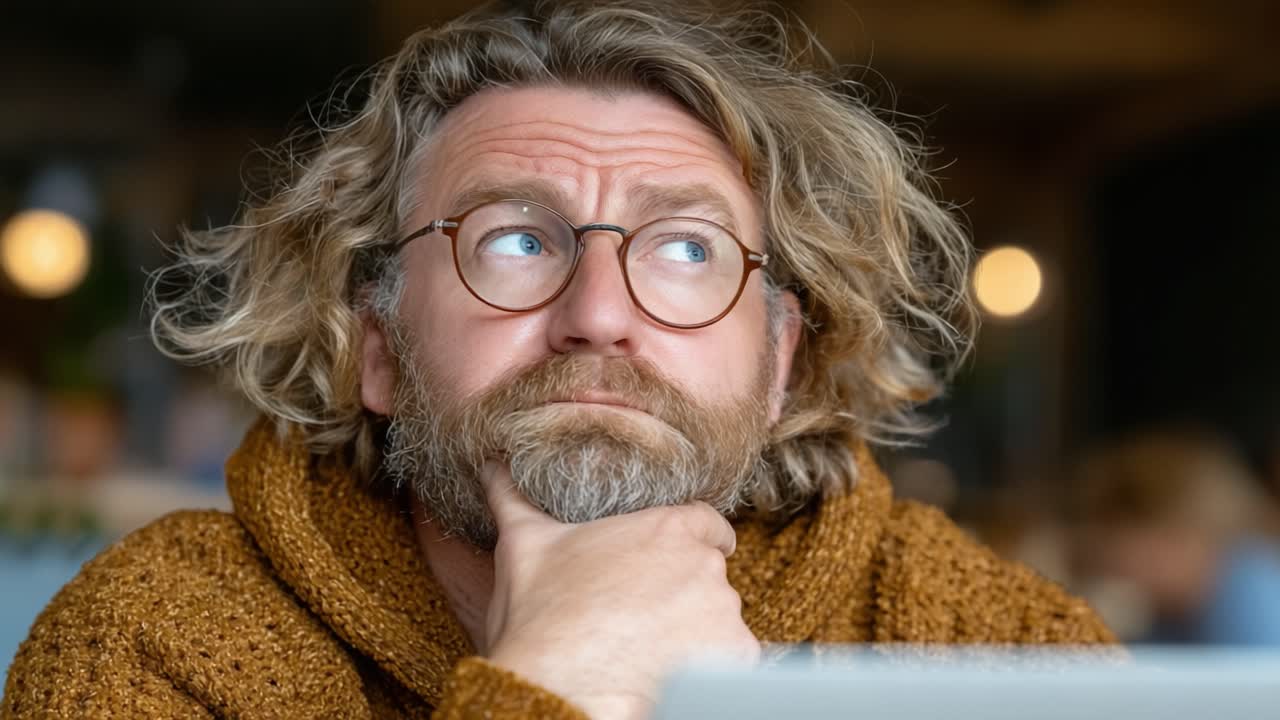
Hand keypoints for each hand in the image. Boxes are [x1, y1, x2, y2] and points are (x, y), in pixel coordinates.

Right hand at [481, 462, 759, 719]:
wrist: (558, 690)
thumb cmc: (540, 619)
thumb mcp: (523, 546)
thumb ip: (515, 498)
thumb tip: (493, 467)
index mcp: (667, 529)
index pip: (708, 522)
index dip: (695, 540)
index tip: (674, 561)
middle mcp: (706, 567)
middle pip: (710, 574)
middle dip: (684, 592)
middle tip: (642, 614)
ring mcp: (724, 615)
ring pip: (721, 618)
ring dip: (697, 630)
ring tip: (649, 648)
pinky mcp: (736, 659)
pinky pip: (733, 659)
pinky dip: (710, 668)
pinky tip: (667, 672)